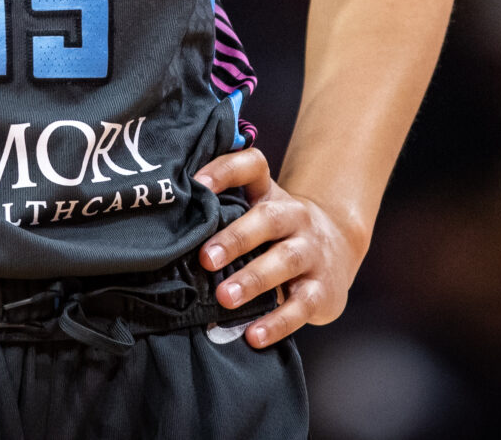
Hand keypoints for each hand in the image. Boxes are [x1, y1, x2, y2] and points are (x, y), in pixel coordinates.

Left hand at [194, 148, 367, 348]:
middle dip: (236, 238)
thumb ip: (221, 213)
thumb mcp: (256, 212)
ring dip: (254, 279)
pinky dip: (278, 322)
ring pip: (286, 260)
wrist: (338, 248)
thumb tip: (163, 226)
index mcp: (270, 194)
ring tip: (225, 297)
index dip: (226, 170)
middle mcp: (294, 217)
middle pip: (269, 218)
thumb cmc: (276, 232)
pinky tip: (254, 335)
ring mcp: (311, 252)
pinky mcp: (322, 290)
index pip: (253, 167)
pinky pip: (302, 306)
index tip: (197, 184)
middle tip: (206, 258)